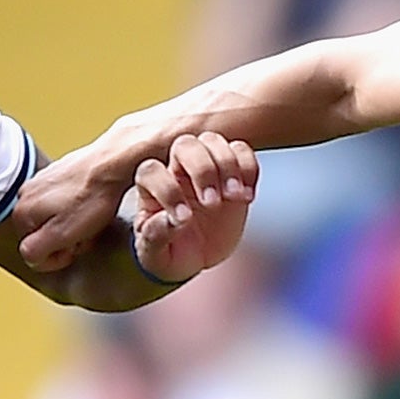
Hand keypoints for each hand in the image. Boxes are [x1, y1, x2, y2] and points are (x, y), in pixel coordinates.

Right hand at [14, 133, 133, 273]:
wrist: (113, 162)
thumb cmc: (92, 196)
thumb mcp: (61, 234)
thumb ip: (36, 251)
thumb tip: (30, 257)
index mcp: (22, 212)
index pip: (32, 252)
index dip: (57, 256)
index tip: (74, 248)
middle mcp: (26, 194)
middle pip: (44, 235)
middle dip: (66, 240)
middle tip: (85, 233)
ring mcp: (43, 181)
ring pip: (56, 219)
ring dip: (74, 225)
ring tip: (91, 219)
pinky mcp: (60, 173)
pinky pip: (67, 203)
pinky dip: (80, 209)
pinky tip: (93, 205)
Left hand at [132, 131, 257, 282]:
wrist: (193, 256)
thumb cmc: (168, 253)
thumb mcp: (155, 255)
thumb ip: (155, 237)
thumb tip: (172, 220)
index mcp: (150, 187)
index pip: (151, 171)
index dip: (168, 191)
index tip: (185, 220)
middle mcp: (175, 170)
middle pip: (185, 145)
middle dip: (203, 170)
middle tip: (213, 203)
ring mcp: (204, 167)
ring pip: (213, 141)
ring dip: (227, 166)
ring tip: (234, 197)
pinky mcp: (231, 172)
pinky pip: (241, 150)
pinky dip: (249, 168)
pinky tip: (247, 196)